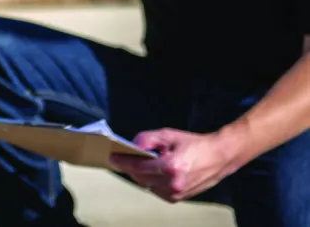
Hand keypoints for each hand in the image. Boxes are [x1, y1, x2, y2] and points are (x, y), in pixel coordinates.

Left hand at [109, 128, 238, 202]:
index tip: (112, 158)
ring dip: (142, 175)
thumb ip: (148, 139)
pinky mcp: (180, 197)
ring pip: (148, 186)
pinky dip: (153, 182)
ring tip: (145, 163)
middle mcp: (174, 183)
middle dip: (131, 168)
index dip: (123, 162)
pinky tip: (156, 172)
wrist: (219, 157)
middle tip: (125, 158)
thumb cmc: (194, 144)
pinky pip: (157, 191)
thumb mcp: (168, 135)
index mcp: (171, 167)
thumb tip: (133, 145)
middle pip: (140, 179)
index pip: (138, 168)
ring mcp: (177, 193)